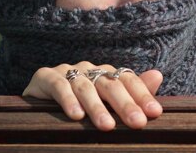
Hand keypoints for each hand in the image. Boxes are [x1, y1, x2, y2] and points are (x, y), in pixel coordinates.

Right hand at [22, 62, 162, 130]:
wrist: (37, 104)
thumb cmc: (79, 105)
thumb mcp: (106, 103)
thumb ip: (131, 92)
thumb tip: (158, 75)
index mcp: (105, 73)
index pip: (127, 80)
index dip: (142, 95)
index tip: (156, 113)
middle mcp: (89, 69)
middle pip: (110, 83)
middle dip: (125, 104)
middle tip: (137, 122)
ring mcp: (68, 71)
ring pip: (85, 86)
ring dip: (96, 107)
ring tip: (106, 126)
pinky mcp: (45, 76)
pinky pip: (58, 86)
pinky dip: (67, 100)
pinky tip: (75, 116)